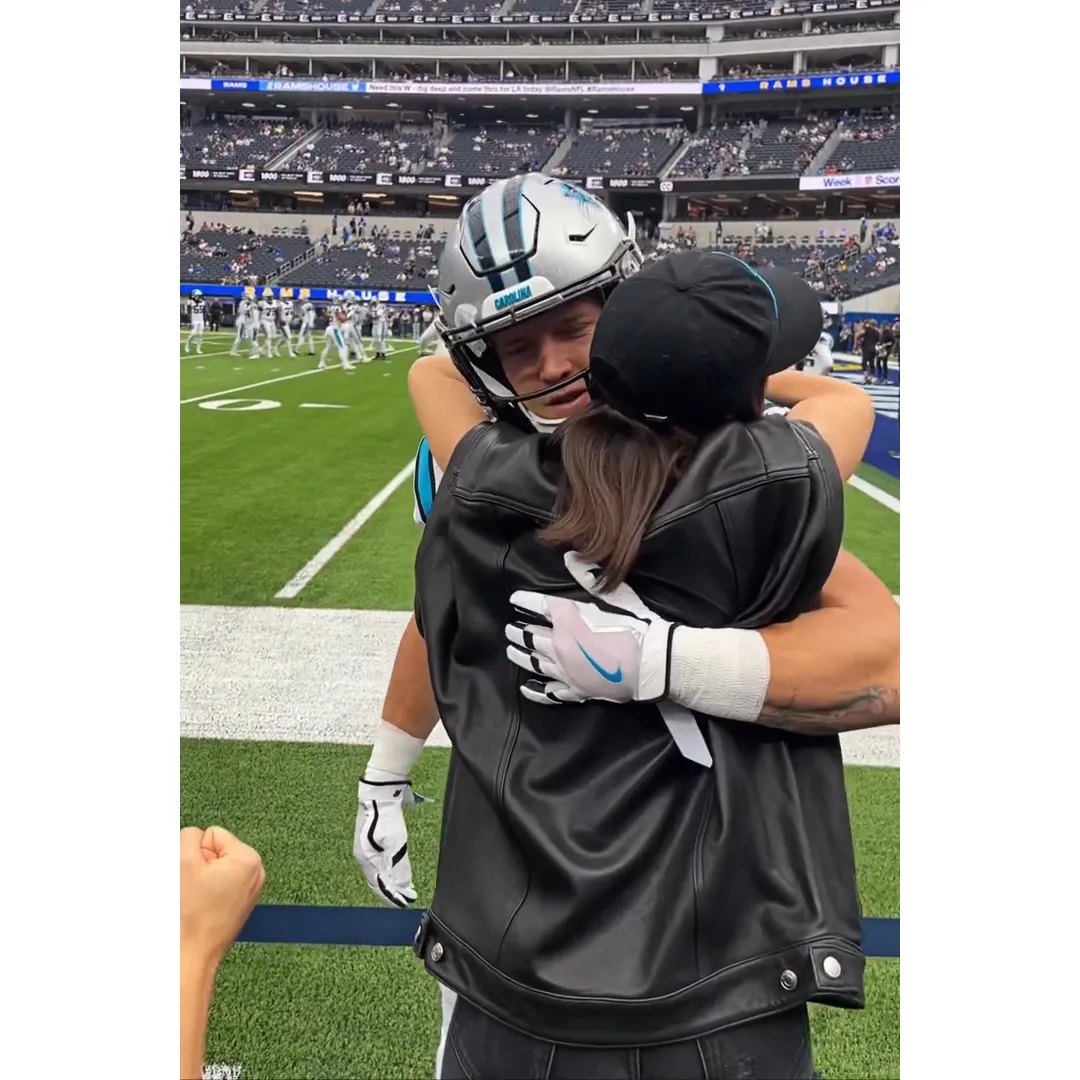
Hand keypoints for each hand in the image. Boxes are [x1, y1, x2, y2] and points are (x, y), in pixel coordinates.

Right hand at [180, 826, 264, 964]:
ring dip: (197, 880)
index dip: (194, 852)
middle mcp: (255, 874)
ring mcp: (248, 892)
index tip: (192, 875)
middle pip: (214, 852)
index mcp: (248, 859)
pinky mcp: (237, 907)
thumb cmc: (188, 914)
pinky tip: (197, 910)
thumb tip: (192, 835)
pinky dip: (203, 894)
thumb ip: (188, 837)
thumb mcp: (183, 863)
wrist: (188, 959)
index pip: (211, 834)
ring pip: (212, 870)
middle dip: (197, 865)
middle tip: (190, 890)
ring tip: (193, 901)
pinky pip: (215, 887)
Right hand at [354, 777, 417, 907]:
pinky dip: (388, 870)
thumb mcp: (396, 842)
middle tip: (406, 898)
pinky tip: (395, 870)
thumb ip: (398, 866)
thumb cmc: (386, 817)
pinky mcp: (369, 840)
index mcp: (366, 859)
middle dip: (391, 892)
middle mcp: (362, 857)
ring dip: (390, 882)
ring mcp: (364, 848)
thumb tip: (402, 887)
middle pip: (376, 881)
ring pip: (377, 872)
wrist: (379, 793)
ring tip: (403, 888)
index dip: (393, 896)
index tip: (406, 903)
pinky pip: (379, 862)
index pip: (380, 886)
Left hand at [505, 552, 675, 704]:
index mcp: (567, 620)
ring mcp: (565, 671)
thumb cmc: (635, 627)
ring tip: (511, 651)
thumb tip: (570, 557)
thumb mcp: (615, 595)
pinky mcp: (576, 691)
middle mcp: (559, 646)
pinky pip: (549, 692)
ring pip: (534, 663)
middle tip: (509, 628)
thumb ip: (589, 577)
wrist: (652, 664)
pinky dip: (535, 690)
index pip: (539, 606)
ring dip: (520, 656)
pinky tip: (526, 688)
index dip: (524, 601)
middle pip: (531, 637)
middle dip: (518, 631)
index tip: (514, 599)